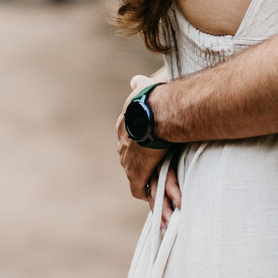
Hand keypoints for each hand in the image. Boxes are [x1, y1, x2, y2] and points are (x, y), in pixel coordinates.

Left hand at [118, 75, 168, 205]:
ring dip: (144, 179)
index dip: (139, 143)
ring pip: (134, 173)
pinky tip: (153, 197)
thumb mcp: (143, 86)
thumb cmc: (153, 98)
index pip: (128, 138)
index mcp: (124, 125)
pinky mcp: (135, 174)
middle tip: (153, 166)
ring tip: (155, 184)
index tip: (147, 146)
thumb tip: (134, 79)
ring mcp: (127, 160)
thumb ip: (139, 84)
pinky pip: (138, 189)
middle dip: (140, 162)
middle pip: (129, 156)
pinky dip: (146, 193)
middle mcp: (122, 143)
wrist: (156, 113)